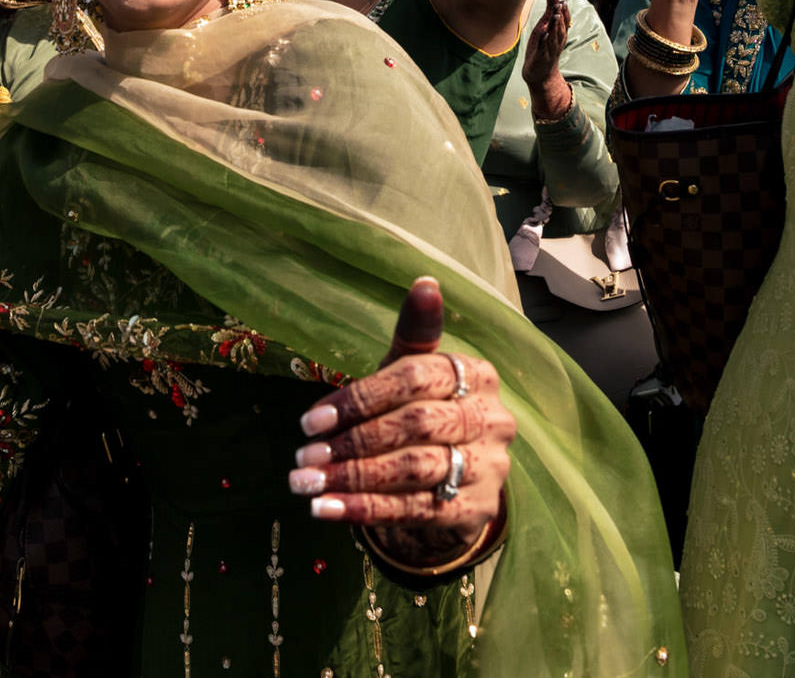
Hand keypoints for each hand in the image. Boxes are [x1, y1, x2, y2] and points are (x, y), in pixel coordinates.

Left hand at [291, 278, 513, 551]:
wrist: (461, 479)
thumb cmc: (426, 410)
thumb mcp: (413, 373)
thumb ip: (415, 333)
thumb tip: (426, 282)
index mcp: (477, 374)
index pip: (413, 379)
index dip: (358, 399)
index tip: (309, 422)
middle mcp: (491, 419)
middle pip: (414, 425)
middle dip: (352, 441)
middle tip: (303, 455)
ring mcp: (488, 466)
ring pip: (412, 470)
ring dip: (351, 478)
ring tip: (305, 482)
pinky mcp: (475, 509)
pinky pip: (413, 510)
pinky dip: (364, 511)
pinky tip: (325, 510)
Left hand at [522, 0, 572, 115]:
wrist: (539, 73)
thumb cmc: (543, 46)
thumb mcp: (546, 26)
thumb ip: (550, 9)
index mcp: (559, 33)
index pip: (565, 20)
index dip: (564, 10)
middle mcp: (557, 40)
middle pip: (561, 27)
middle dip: (561, 16)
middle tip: (559, 4)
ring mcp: (550, 49)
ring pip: (554, 36)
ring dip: (555, 26)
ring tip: (554, 15)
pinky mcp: (541, 56)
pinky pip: (543, 48)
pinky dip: (544, 41)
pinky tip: (544, 34)